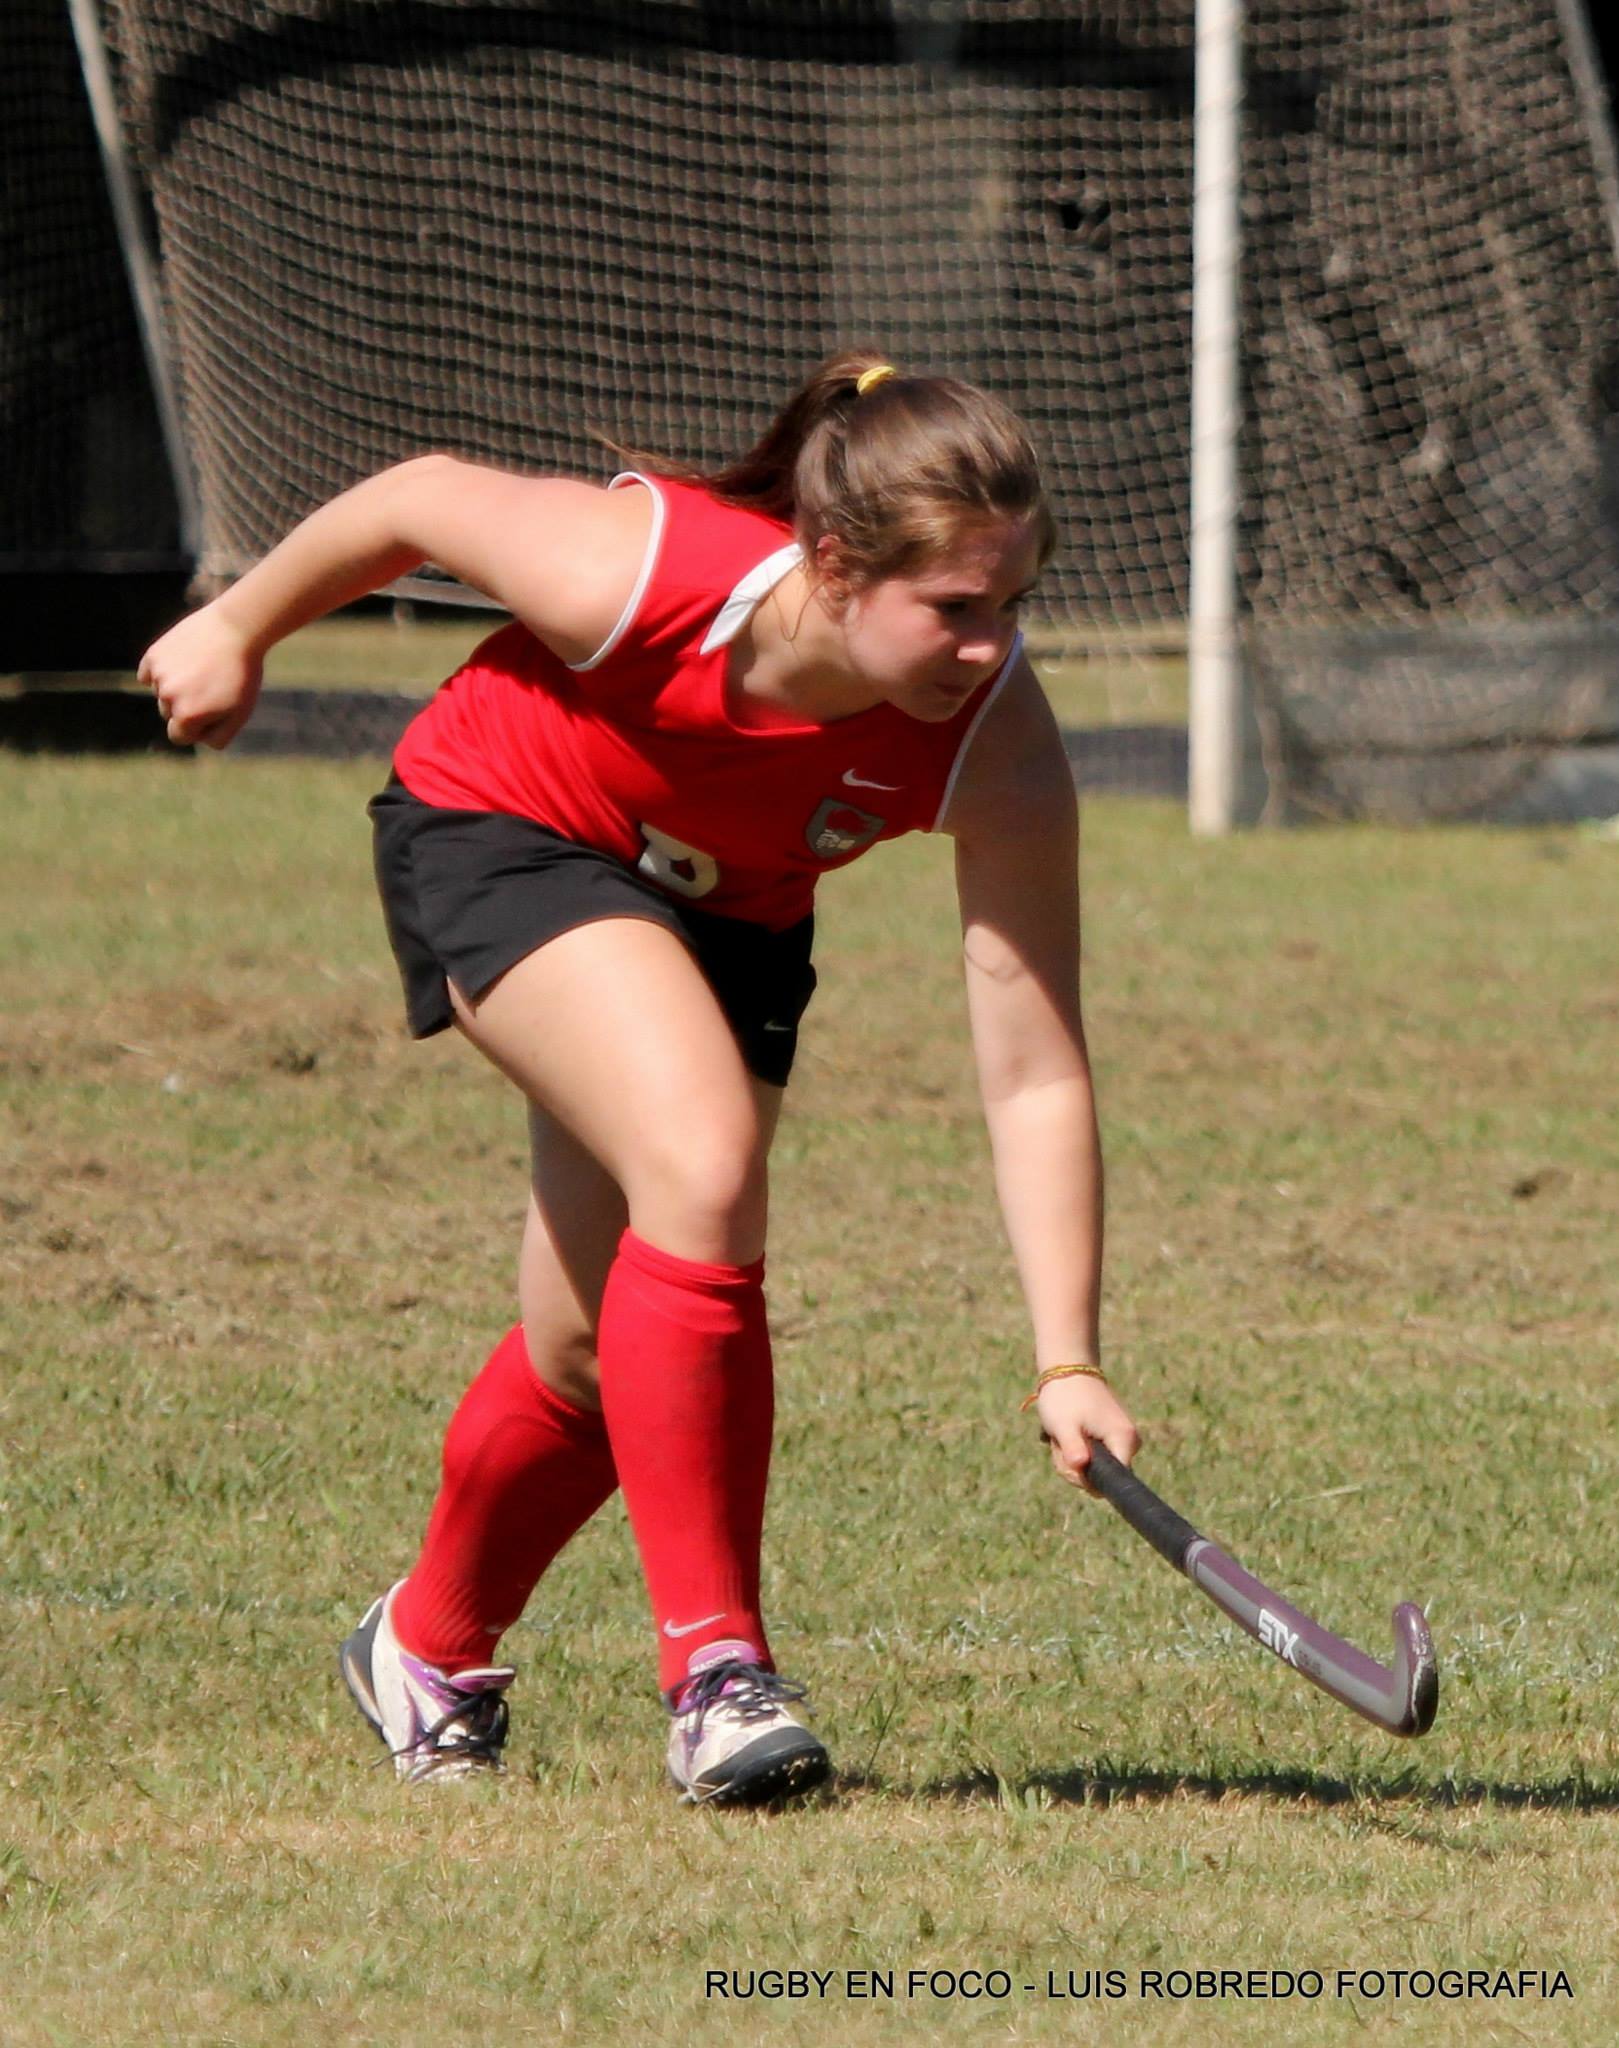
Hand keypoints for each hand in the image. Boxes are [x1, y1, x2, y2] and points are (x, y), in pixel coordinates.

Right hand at [137, 604, 263, 749]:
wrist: (237, 628)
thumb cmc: (243, 675)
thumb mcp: (240, 713)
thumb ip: (217, 736)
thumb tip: (197, 740)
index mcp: (187, 717)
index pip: (179, 736)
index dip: (196, 727)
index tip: (212, 711)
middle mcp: (167, 698)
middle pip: (169, 714)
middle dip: (186, 706)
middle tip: (211, 685)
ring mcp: (158, 675)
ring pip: (161, 693)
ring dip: (176, 686)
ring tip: (202, 669)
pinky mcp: (153, 654)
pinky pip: (148, 673)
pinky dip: (161, 671)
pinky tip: (182, 662)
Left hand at [1036, 1371, 1139, 1494]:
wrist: (1069, 1370)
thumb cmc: (1065, 1397)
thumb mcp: (1064, 1425)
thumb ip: (1073, 1449)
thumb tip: (1081, 1468)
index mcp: (1124, 1440)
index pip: (1115, 1481)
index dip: (1090, 1480)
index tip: (1071, 1463)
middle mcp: (1130, 1442)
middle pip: (1102, 1478)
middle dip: (1075, 1468)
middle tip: (1060, 1444)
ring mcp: (1122, 1440)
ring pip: (1095, 1469)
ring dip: (1072, 1459)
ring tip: (1062, 1435)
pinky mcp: (1113, 1438)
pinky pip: (1094, 1458)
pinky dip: (1076, 1451)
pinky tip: (1067, 1435)